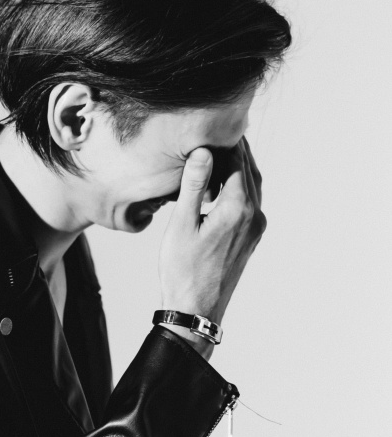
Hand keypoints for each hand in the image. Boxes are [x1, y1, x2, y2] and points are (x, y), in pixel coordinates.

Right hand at [157, 137, 264, 350]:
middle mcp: (254, 215)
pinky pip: (249, 202)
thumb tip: (203, 151)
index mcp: (238, 208)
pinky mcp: (250, 239)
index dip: (224, 139)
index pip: (237, 160)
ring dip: (236, 168)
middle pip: (248, 170)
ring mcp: (255, 229)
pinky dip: (237, 187)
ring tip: (216, 154)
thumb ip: (193, 185)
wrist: (196, 312)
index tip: (211, 123)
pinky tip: (218, 187)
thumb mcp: (181, 225)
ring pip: (251, 186)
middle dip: (234, 150)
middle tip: (216, 131)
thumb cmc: (183, 271)